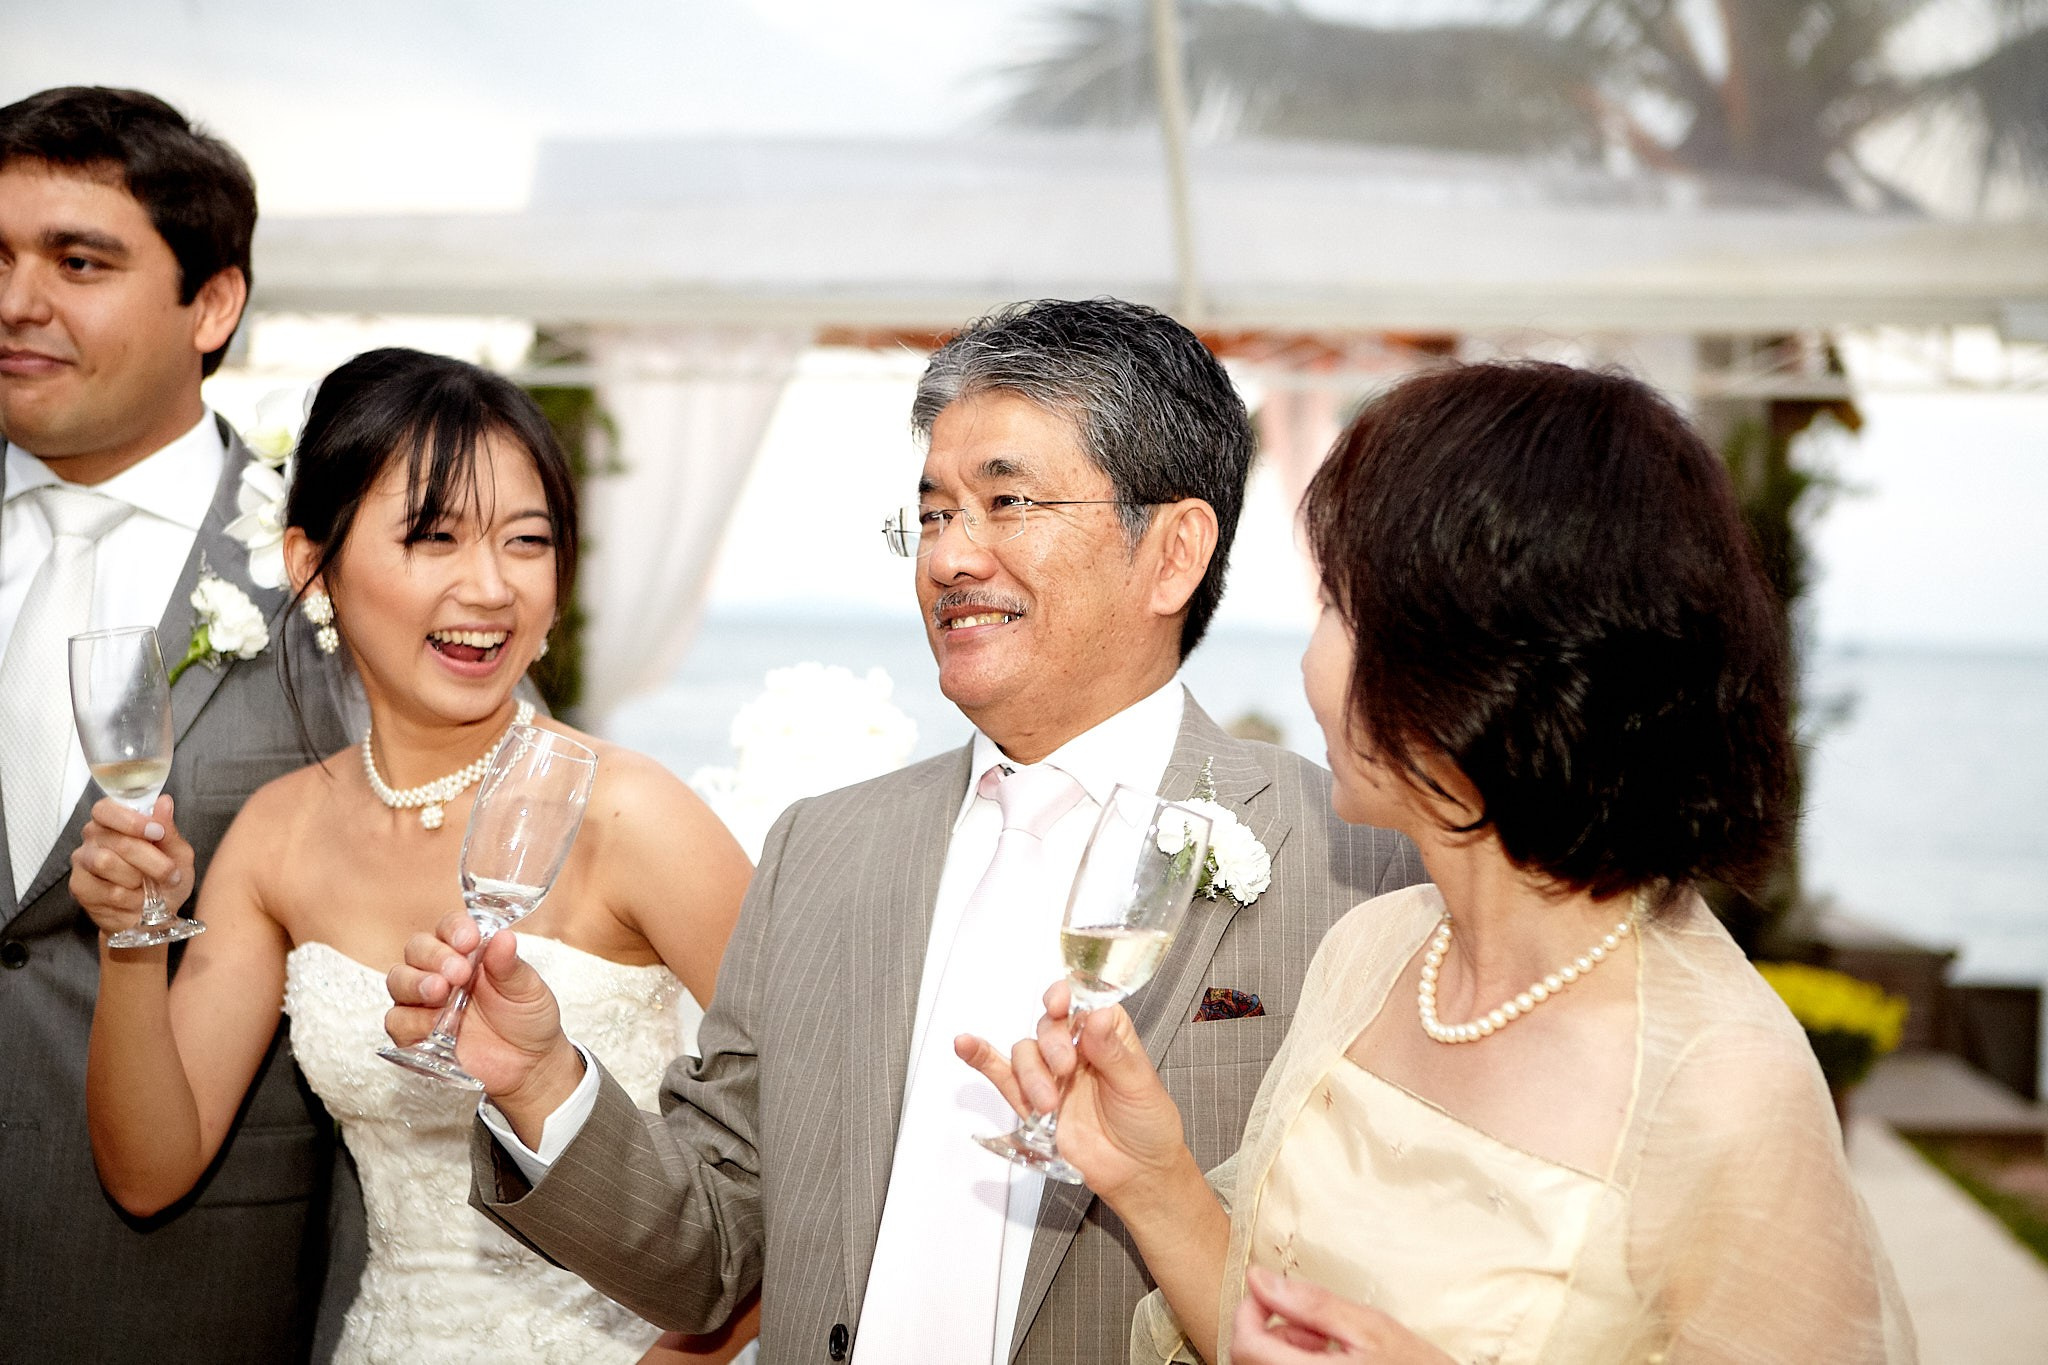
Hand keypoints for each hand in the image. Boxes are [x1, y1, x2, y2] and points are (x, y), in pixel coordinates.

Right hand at [70, 795, 192, 936]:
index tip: (157, 832)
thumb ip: (169, 830)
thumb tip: (164, 802)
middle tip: (170, 873)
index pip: (107, 809)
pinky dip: (130, 898)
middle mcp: (94, 837)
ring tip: (148, 887)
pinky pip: (107, 890)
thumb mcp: (177, 854)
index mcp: (115, 820)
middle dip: (151, 860)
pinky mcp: (79, 886)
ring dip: (138, 879)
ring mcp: (83, 861)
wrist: (154, 917)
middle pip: (117, 840)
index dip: (132, 821)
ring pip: (106, 863)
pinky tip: (135, 900)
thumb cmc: (165, 879)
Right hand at [384, 911, 582, 1132]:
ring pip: (398, 980)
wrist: (529, 1064)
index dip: (455, 929)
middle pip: (417, 949)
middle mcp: (439, 972)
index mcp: (467, 952)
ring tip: (441, 992)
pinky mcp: (415, 1034)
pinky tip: (435, 1024)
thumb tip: (503, 936)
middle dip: (434, 956)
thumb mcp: (527, 989)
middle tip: (458, 972)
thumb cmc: (527, 1018)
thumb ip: (510, 965)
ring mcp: (424, 1003)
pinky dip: (413, 1020)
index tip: (470, 939)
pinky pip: (398, 1021)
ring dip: (416, 983)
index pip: (449, 928)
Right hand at [956, 981, 1193, 1209]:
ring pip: (1025, 1053)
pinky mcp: (1032, 1101)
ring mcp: (1052, 1074)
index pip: (1080, 1002)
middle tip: (1065, 1070)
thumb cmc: (1147, 1124)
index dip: (1065, 996)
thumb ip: (1113, 1051)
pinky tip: (966, 1044)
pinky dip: (981, 1058)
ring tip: (1048, 1103)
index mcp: (1106, 1035)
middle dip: (1050, 1044)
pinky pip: (1000, 1074)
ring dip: (1031, 1073)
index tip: (1059, 1003)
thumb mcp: (1139, 1084)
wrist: (1136, 1173)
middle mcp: (1076, 1049)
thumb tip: (1097, 1015)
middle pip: (1048, 1026)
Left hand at [1231, 1266, 1453, 1364]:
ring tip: (1328, 1343)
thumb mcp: (1368, 1326)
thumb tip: (1259, 1278)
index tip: (1269, 1294)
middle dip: (1274, 1330)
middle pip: (1249, 1358)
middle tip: (1314, 1324)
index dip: (1250, 1311)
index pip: (1245, 1346)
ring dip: (1287, 1348)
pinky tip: (1328, 1358)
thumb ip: (1310, 1303)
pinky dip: (1296, 1362)